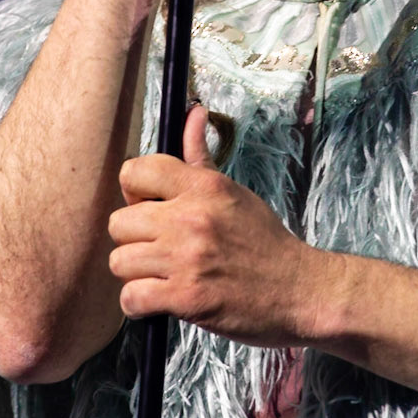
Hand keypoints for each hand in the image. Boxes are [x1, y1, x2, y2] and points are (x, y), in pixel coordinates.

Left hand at [108, 105, 323, 343]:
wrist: (298, 289)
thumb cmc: (264, 242)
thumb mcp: (234, 193)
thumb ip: (200, 157)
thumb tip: (193, 112)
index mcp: (203, 188)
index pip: (134, 171)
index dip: (134, 193)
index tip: (149, 208)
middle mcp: (192, 218)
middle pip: (119, 223)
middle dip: (133, 240)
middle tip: (158, 250)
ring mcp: (188, 259)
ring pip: (120, 262)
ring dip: (136, 275)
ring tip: (161, 277)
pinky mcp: (187, 298)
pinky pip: (131, 298)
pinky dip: (140, 306)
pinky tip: (159, 300)